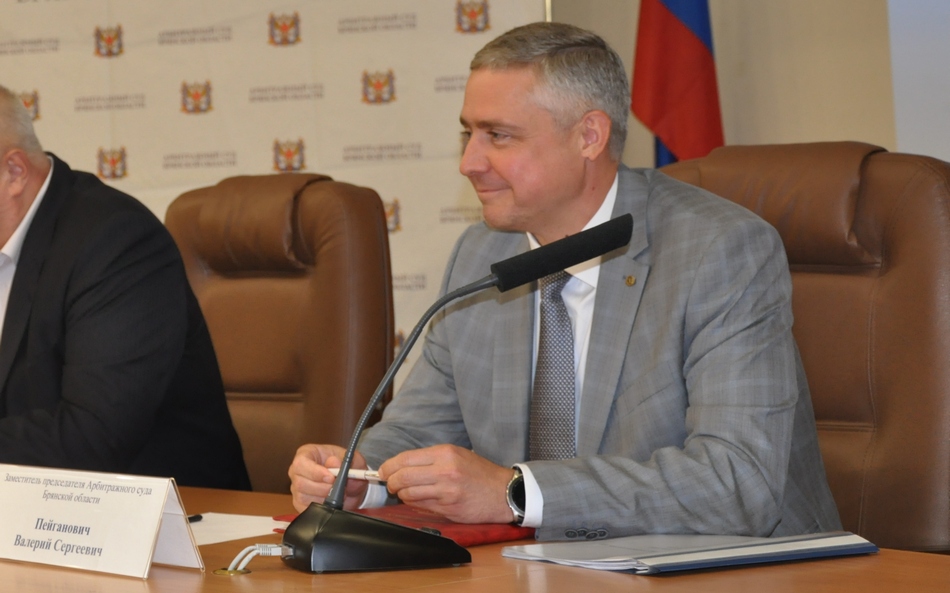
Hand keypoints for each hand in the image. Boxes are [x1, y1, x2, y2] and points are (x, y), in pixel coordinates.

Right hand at [288, 444, 368, 511]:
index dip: (314, 472)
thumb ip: (344, 460)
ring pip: (303, 498)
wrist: (352, 484)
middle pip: (300, 483)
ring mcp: (296, 488)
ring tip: (339, 495)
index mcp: (306, 454)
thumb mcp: (352, 459)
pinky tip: (332, 503)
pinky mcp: (300, 504)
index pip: (301, 463)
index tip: (331, 478)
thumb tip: (333, 463)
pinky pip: (306, 509)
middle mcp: (297, 471)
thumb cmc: (347, 467)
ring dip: (324, 499)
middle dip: (322, 488)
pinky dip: (321, 509)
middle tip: (339, 488)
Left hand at [378, 444, 514, 523]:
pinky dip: (414, 503)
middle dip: (390, 482)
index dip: (388, 466)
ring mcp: (446, 491)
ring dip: (402, 494)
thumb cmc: (479, 473)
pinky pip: (421, 506)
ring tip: (405, 492)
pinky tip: (418, 499)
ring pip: (408, 493)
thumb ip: (430, 459)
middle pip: (402, 477)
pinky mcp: (448, 508)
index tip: (383, 471)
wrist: (503, 492)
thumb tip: (401, 466)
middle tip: (390, 484)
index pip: (405, 459)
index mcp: (445, 453)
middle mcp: (444, 471)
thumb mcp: (456, 455)